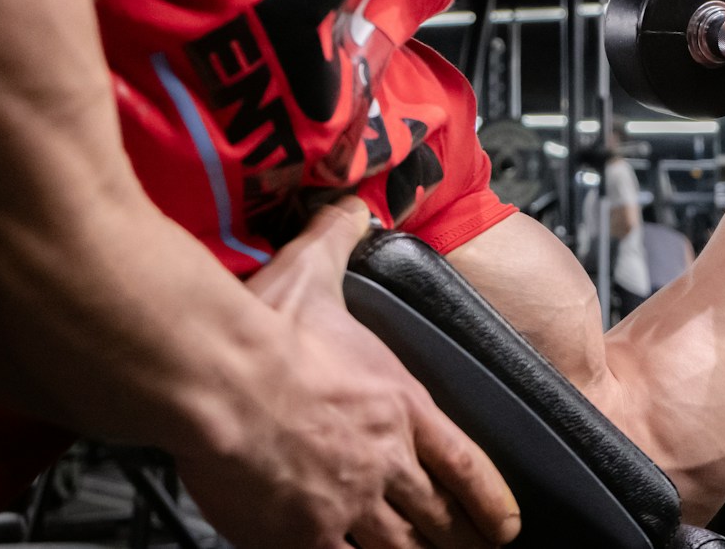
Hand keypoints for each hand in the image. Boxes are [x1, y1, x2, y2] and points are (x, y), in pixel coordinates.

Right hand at [178, 199, 520, 548]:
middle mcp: (382, 457)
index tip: (506, 524)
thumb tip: (353, 209)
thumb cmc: (266, 329)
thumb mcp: (316, 268)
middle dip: (455, 536)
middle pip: (433, 512)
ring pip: (394, 546)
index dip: (489, 497)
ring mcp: (344, 500)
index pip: (464, 459)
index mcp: (399, 402)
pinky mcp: (298, 532)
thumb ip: (341, 237)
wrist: (217, 376)